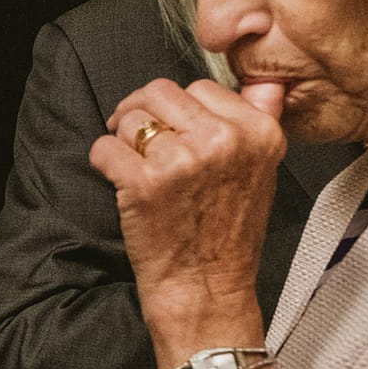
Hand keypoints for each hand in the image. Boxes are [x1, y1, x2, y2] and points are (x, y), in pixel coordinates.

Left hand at [89, 77, 285, 329]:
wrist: (206, 289)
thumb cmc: (227, 234)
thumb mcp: (263, 170)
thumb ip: (262, 119)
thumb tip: (264, 80)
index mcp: (258, 131)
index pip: (201, 86)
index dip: (177, 107)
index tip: (170, 128)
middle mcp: (224, 140)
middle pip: (160, 92)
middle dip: (142, 111)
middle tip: (138, 139)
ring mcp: (183, 160)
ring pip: (131, 118)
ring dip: (123, 137)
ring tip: (133, 163)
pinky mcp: (144, 182)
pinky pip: (105, 148)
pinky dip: (103, 161)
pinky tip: (117, 178)